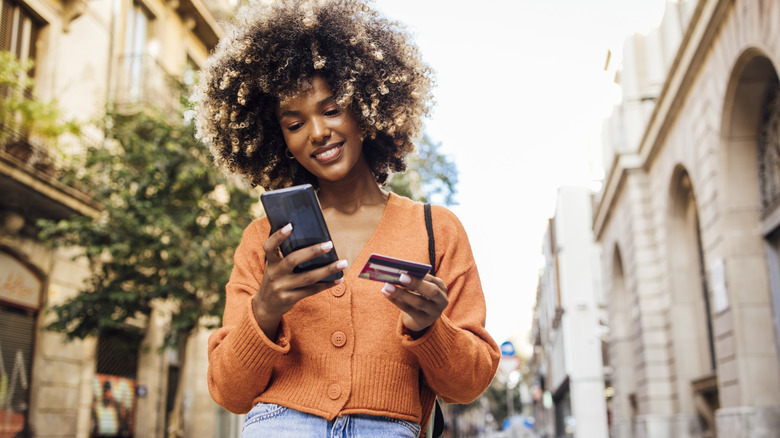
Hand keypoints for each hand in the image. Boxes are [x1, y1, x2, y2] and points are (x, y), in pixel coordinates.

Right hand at [253, 223, 346, 337]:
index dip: (278, 236)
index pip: (270, 246)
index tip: (290, 226)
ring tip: (343, 263)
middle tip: (329, 244)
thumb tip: (310, 238)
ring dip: (327, 270)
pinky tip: (338, 279)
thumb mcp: (274, 267)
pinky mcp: (289, 299)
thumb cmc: (276, 279)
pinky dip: (326, 284)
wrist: (265, 307)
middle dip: (312, 251)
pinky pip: (311, 291)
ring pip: (307, 277)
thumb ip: (285, 255)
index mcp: (271, 262)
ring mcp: (281, 287)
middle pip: (293, 260)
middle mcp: (274, 274)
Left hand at [381, 273, 447, 334]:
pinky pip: (408, 310)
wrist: (421, 319)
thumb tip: (399, 273)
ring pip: (418, 302)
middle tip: (401, 277)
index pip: (435, 281)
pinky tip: (386, 293)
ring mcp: (434, 313)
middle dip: (416, 283)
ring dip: (402, 293)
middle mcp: (442, 301)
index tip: (409, 270)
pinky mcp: (423, 321)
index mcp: (442, 288)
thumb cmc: (420, 297)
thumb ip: (415, 281)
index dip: (423, 276)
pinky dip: (396, 300)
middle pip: (432, 291)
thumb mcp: (422, 289)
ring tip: (388, 286)